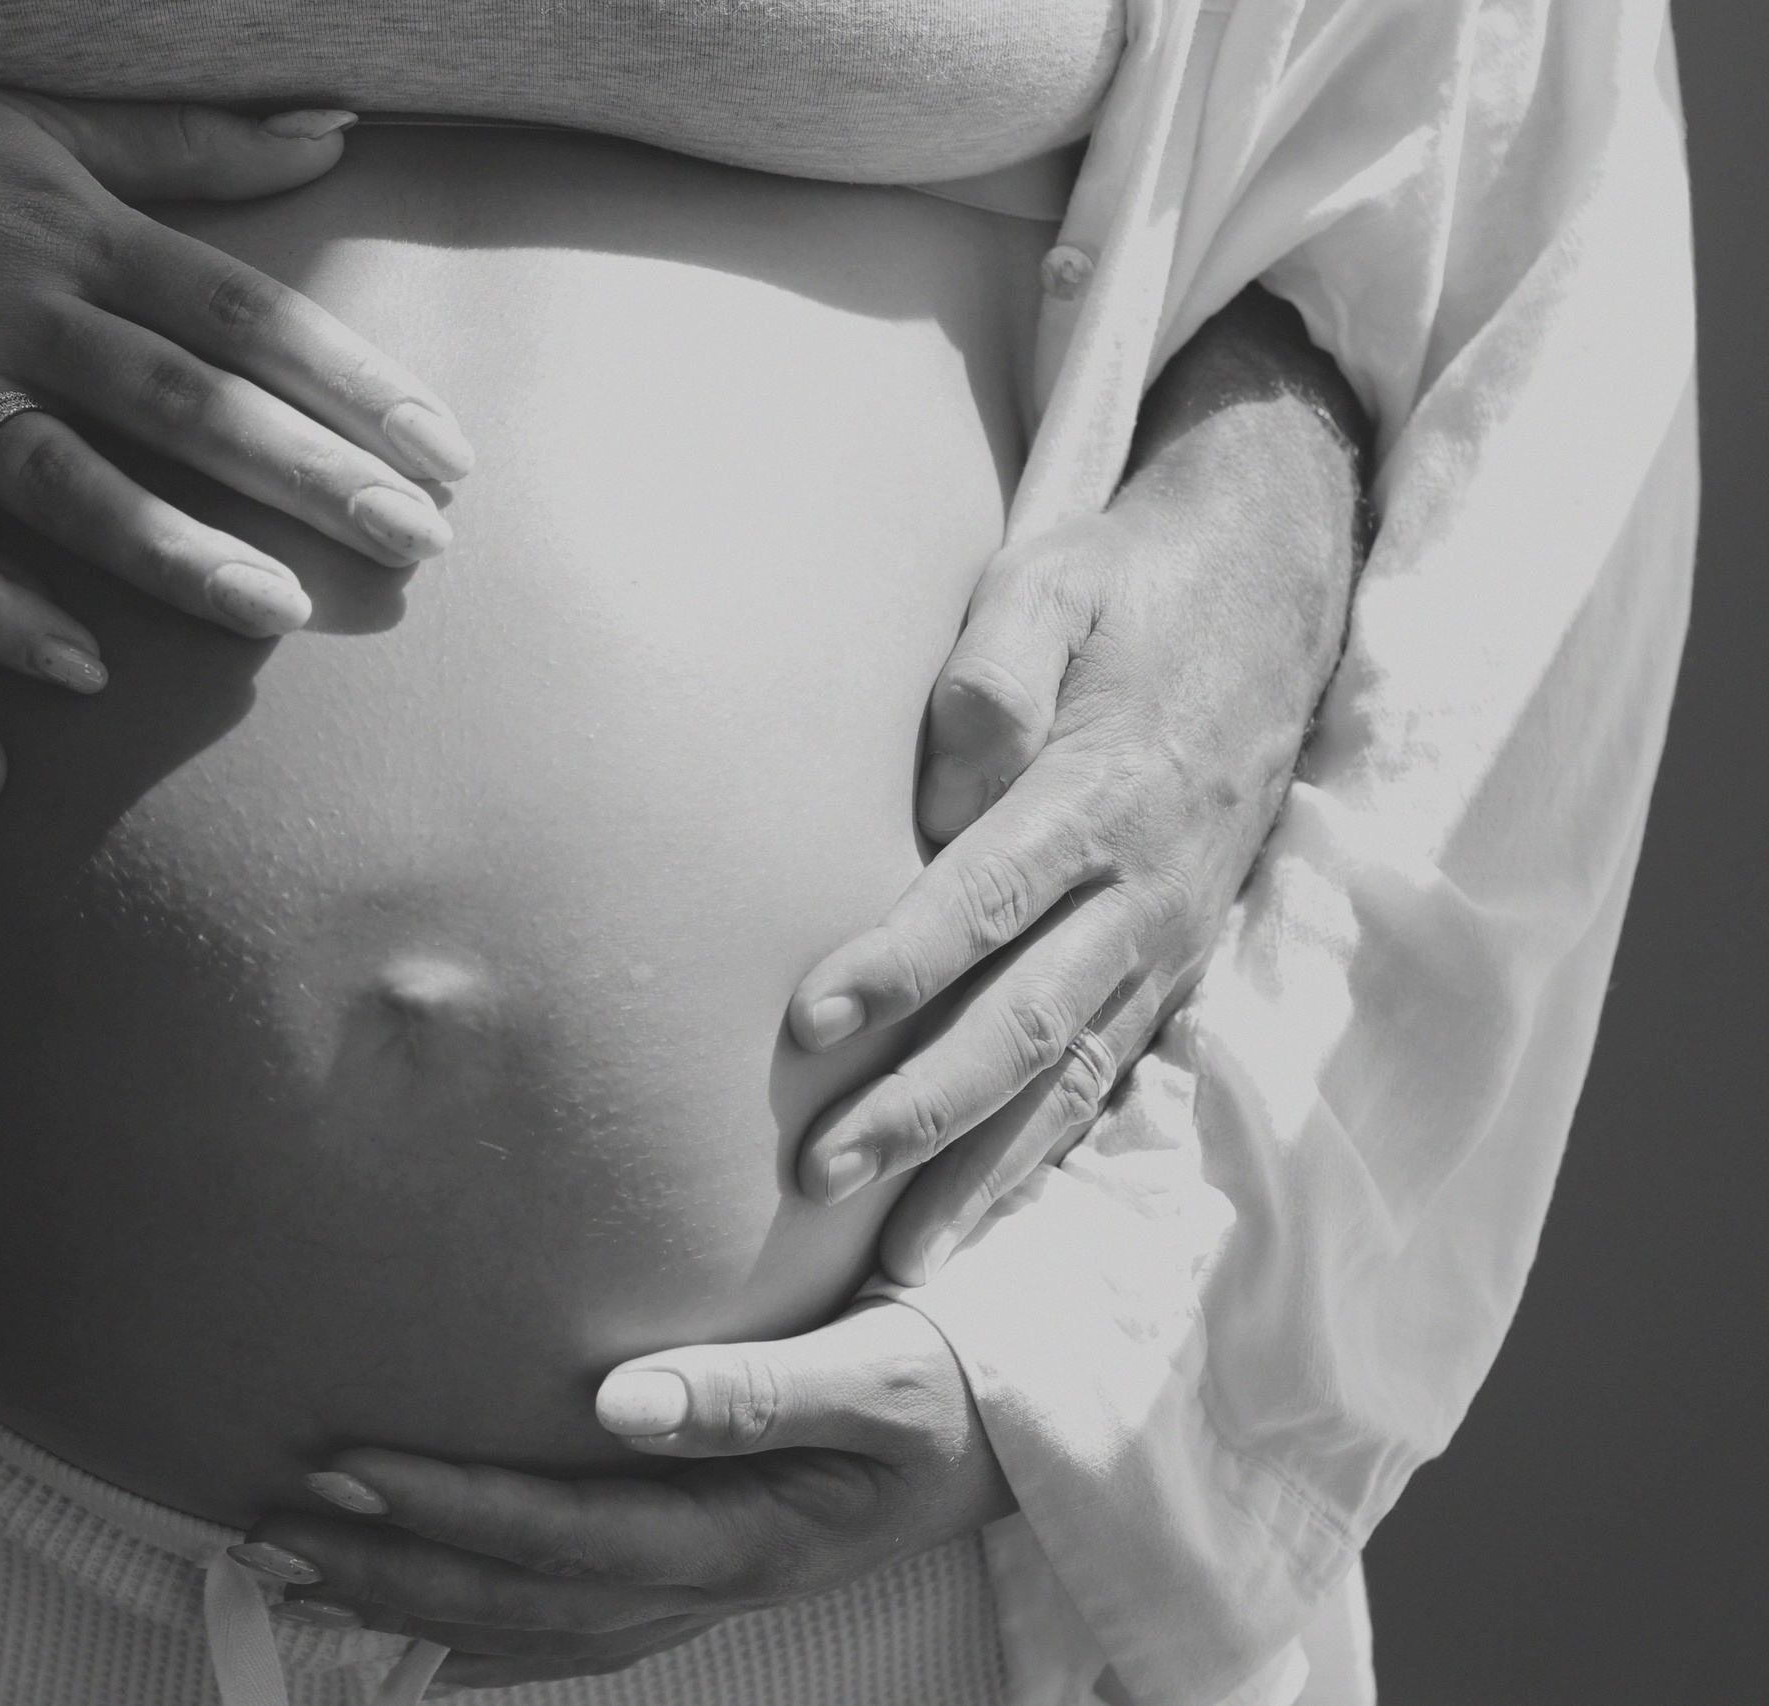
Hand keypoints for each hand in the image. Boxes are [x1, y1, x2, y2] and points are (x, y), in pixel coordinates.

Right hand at [0, 49, 470, 678]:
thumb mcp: (38, 131)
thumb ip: (191, 148)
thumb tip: (333, 128)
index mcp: (75, 227)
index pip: (245, 309)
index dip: (354, 380)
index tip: (446, 450)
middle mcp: (12, 301)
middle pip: (186, 398)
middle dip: (309, 473)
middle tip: (419, 545)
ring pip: (67, 476)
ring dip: (176, 549)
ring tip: (281, 613)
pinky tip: (75, 670)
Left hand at [234, 1300, 1010, 1691]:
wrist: (1016, 1434)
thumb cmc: (954, 1386)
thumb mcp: (884, 1379)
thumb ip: (759, 1390)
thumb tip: (621, 1401)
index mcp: (743, 1533)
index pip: (564, 1531)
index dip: (448, 1507)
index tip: (344, 1464)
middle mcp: (708, 1581)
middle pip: (522, 1595)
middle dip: (393, 1566)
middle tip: (273, 1528)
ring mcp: (701, 1590)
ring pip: (531, 1623)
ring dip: (411, 1603)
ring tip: (296, 1577)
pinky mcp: (698, 1574)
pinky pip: (570, 1629)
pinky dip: (479, 1641)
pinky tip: (407, 1635)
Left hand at [785, 287, 1368, 1282]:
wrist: (1274, 584)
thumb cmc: (1128, 586)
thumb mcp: (1052, 580)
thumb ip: (992, 666)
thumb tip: (947, 779)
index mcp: (1105, 790)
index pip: (983, 895)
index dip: (897, 963)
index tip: (806, 1024)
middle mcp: (1145, 886)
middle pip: (1024, 1016)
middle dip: (922, 1105)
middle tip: (820, 1175)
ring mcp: (1168, 936)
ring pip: (1072, 1075)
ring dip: (985, 1167)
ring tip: (900, 1257)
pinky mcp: (1173, 961)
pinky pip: (1107, 1075)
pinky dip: (1047, 1155)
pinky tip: (984, 1219)